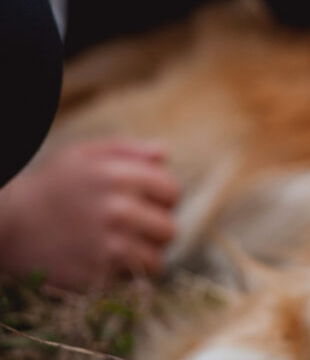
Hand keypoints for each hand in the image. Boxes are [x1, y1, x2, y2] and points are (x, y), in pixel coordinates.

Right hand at [0, 139, 178, 288]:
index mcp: (120, 176)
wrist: (4, 224)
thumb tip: (164, 154)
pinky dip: (125, 273)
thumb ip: (128, 150)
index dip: (161, 198)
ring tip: (122, 247)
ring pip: (156, 259)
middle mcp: (119, 209)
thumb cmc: (48, 185)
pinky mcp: (96, 274)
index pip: (172, 192)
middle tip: (131, 229)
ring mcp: (108, 244)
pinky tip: (106, 261)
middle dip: (154, 230)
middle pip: (168, 228)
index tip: (144, 203)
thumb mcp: (83, 154)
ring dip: (144, 255)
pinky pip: (133, 278)